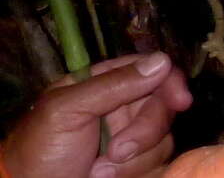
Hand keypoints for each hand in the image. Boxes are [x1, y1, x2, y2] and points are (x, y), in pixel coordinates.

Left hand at [1, 51, 192, 177]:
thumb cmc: (39, 151)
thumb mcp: (67, 111)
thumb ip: (113, 84)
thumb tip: (162, 61)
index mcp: (104, 85)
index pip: (151, 70)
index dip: (171, 83)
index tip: (181, 102)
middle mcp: (123, 109)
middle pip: (163, 107)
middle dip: (144, 132)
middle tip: (116, 151)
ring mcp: (131, 139)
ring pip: (163, 140)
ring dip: (134, 161)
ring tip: (98, 172)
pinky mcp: (137, 166)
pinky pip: (159, 164)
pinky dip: (137, 174)